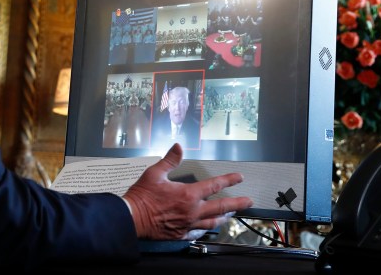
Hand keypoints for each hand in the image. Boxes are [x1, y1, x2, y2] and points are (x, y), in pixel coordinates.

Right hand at [122, 143, 252, 239]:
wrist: (132, 218)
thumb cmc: (143, 196)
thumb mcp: (155, 173)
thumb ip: (170, 160)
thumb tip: (178, 147)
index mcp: (188, 194)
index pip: (215, 185)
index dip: (229, 180)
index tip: (239, 177)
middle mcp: (192, 210)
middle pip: (221, 207)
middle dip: (237, 203)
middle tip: (248, 201)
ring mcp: (188, 224)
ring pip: (213, 221)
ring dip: (224, 217)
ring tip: (231, 214)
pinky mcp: (181, 234)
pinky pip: (198, 232)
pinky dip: (205, 228)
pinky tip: (208, 227)